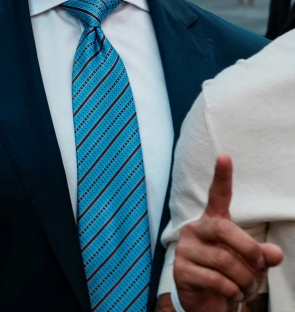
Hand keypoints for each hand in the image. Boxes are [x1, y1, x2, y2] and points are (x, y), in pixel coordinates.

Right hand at [174, 155, 282, 311]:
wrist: (207, 302)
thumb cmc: (230, 276)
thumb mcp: (251, 265)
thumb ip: (262, 255)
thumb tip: (273, 254)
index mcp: (213, 222)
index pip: (217, 196)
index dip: (221, 177)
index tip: (225, 156)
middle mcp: (195, 230)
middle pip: (225, 229)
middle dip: (250, 250)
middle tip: (261, 266)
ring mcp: (184, 249)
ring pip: (224, 260)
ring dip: (245, 280)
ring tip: (246, 288)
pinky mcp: (180, 270)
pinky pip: (215, 279)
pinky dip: (232, 291)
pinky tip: (232, 294)